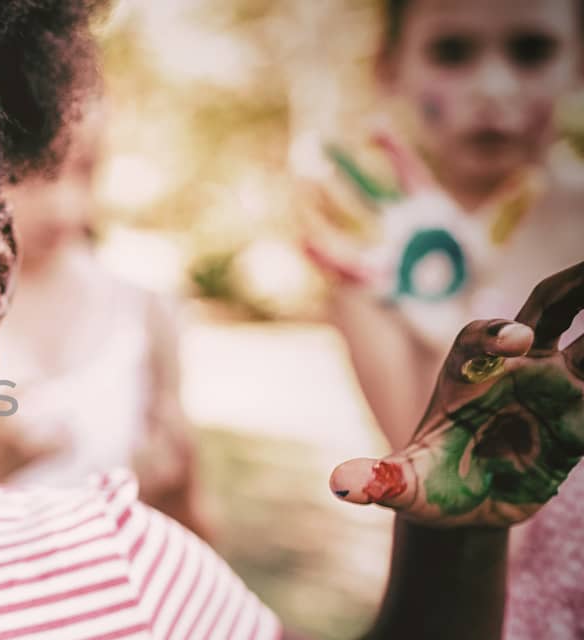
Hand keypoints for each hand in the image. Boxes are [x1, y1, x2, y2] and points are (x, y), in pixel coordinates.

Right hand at [298, 127, 537, 349]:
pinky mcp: (369, 279)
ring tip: (301, 188)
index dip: (390, 148)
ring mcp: (380, 249)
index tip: (372, 127)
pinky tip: (305, 241)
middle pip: (365, 191)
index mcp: (425, 209)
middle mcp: (397, 225)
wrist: (454, 318)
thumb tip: (534, 179)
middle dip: (341, 169)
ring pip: (344, 224)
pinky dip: (323, 254)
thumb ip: (506, 210)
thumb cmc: (468, 278)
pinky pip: (342, 266)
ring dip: (320, 207)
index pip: (407, 171)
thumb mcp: (488, 242)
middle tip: (317, 143)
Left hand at [331, 262, 583, 525]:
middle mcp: (515, 366)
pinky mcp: (583, 410)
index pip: (483, 337)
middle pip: (552, 305)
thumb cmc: (427, 488)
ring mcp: (558, 382)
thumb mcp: (402, 488)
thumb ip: (381, 480)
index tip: (519, 342)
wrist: (460, 504)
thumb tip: (346, 484)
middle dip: (578, 283)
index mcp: (466, 373)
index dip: (499, 334)